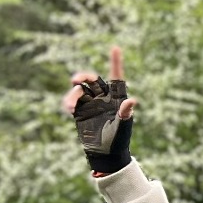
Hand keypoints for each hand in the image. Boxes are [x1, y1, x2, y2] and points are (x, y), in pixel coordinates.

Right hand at [66, 47, 137, 174]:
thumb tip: (133, 100)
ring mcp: (91, 104)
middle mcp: (103, 98)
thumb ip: (126, 113)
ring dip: (74, 94)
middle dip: (84, 76)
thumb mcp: (123, 127)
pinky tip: (68, 108)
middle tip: (76, 80)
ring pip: (80, 90)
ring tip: (71, 106)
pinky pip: (72, 101)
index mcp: (117, 99)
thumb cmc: (118, 140)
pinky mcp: (80, 111)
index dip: (116, 63)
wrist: (105, 153)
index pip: (117, 77)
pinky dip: (68, 102)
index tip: (116, 48)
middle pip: (93, 80)